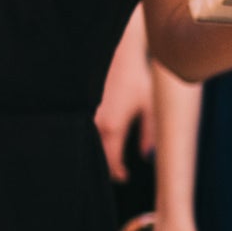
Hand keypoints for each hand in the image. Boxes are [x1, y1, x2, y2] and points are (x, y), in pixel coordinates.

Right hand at [95, 7, 153, 183]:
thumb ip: (150, 134)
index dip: (119, 174)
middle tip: (118, 170)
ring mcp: (85, 116)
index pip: (112, 165)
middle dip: (107, 168)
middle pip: (98, 159)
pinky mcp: (81, 108)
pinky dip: (92, 139)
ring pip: (89, 146)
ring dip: (99, 153)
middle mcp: (96, 125)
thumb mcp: (150, 107)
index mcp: (113, 129)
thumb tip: (148, 157)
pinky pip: (84, 131)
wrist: (118, 53)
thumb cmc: (137, 78)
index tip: (126, 177)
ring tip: (111, 156)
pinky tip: (101, 137)